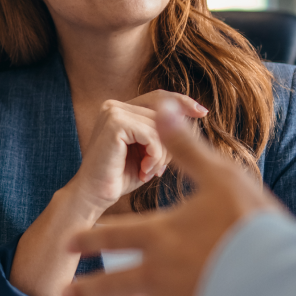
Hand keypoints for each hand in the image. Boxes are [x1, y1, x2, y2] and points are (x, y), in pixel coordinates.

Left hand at [57, 100, 278, 295]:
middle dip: (85, 288)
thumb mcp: (221, 176)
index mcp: (158, 235)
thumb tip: (162, 106)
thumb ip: (186, 147)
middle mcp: (156, 275)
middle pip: (109, 283)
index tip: (69, 244)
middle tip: (62, 295)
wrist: (285, 285)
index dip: (88, 239)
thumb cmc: (254, 227)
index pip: (111, 236)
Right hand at [68, 92, 207, 213]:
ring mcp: (113, 112)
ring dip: (162, 155)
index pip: (158, 98)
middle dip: (170, 144)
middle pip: (164, 113)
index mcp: (120, 109)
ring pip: (161, 126)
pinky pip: (153, 136)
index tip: (202, 112)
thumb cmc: (120, 178)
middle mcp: (114, 105)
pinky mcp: (115, 123)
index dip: (181, 102)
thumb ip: (164, 132)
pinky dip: (155, 157)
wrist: (92, 197)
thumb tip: (196, 113)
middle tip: (157, 170)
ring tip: (148, 172)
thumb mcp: (148, 151)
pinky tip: (143, 172)